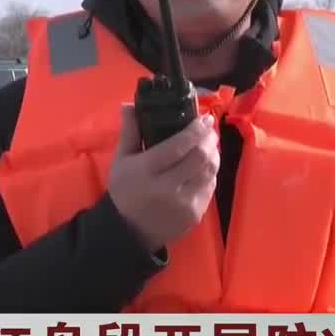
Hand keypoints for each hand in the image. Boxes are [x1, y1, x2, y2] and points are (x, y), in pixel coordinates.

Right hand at [107, 104, 219, 252]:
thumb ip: (129, 131)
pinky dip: (211, 172)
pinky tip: (206, 165)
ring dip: (214, 154)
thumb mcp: (121, 160)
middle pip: (199, 157)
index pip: (178, 146)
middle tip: (210, 129)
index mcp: (146, 171)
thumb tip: (129, 104)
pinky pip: (210, 187)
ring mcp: (184, 203)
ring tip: (210, 144)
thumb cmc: (125, 191)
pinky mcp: (195, 214)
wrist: (130, 232)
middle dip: (209, 139)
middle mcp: (167, 187)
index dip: (196, 130)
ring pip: (209, 171)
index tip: (205, 118)